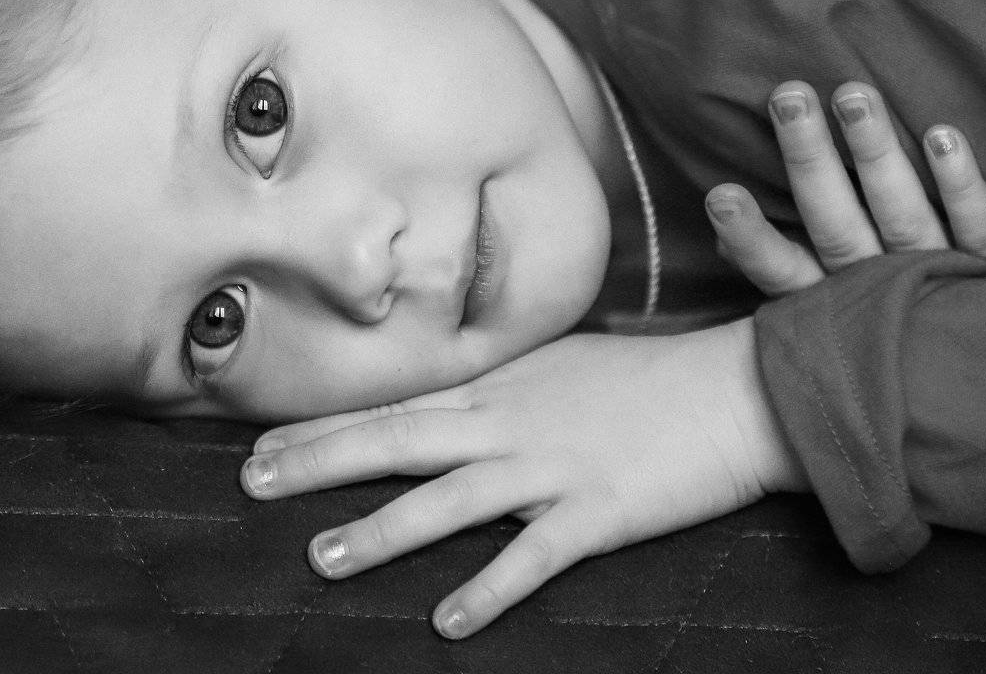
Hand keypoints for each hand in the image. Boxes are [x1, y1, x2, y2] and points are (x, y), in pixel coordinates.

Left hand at [242, 318, 804, 639]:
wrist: (732, 390)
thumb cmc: (645, 377)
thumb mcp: (559, 365)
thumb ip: (499, 386)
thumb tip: (447, 402)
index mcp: (498, 387)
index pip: (394, 404)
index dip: (324, 424)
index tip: (261, 439)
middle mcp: (509, 422)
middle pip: (398, 441)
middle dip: (320, 462)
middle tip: (253, 482)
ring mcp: (549, 467)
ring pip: (447, 501)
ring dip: (380, 530)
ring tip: (321, 558)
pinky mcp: (596, 513)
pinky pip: (532, 558)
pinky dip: (489, 590)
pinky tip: (447, 621)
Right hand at [705, 80, 985, 295]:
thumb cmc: (893, 320)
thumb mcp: (829, 309)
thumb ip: (780, 263)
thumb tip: (719, 218)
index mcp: (835, 301)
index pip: (783, 271)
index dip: (751, 239)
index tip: (720, 195)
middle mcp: (880, 289)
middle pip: (838, 224)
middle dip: (810, 159)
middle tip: (789, 95)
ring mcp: (938, 280)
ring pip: (902, 215)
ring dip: (875, 153)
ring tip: (853, 95)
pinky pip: (978, 226)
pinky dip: (961, 184)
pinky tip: (940, 134)